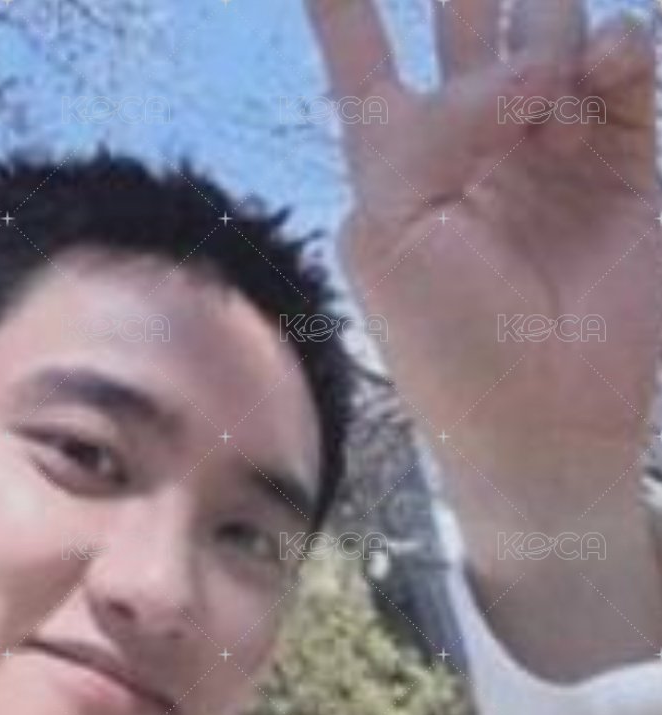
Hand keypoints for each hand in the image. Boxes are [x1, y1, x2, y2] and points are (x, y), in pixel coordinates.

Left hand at [306, 0, 661, 675]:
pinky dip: (620, 54)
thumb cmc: (448, 345)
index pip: (364, 58)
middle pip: (466, 19)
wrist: (543, 419)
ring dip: (546, 11)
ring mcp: (553, 145)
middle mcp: (476, 140)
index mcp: (399, 162)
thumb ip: (428, 131)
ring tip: (543, 45)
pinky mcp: (627, 161)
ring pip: (551, 28)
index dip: (342, 6)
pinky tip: (606, 64)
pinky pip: (625, 75)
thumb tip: (526, 68)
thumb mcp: (391, 238)